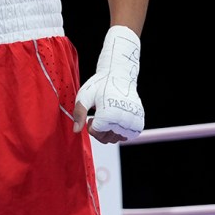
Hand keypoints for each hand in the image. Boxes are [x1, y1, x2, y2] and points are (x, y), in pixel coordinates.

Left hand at [73, 25, 143, 143]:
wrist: (119, 75)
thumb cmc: (100, 85)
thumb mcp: (84, 96)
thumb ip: (79, 114)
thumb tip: (76, 130)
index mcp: (108, 115)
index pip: (96, 133)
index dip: (90, 126)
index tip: (91, 116)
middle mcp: (123, 120)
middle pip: (106, 139)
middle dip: (98, 130)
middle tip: (98, 116)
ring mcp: (133, 122)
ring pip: (117, 138)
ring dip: (109, 132)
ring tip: (107, 116)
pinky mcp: (139, 122)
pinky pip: (127, 136)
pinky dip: (120, 131)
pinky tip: (115, 120)